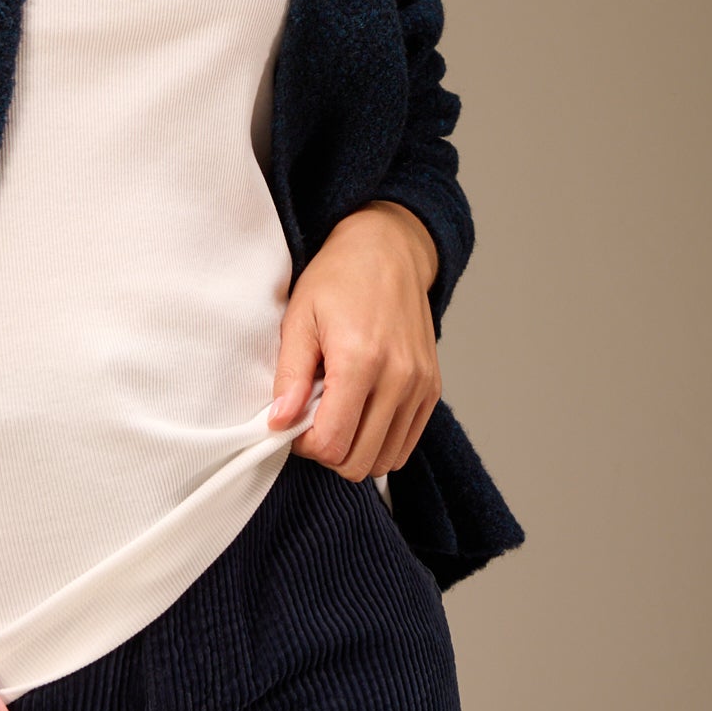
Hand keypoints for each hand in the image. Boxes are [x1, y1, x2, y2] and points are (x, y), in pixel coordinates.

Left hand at [266, 202, 441, 481]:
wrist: (387, 249)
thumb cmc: (338, 277)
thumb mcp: (300, 318)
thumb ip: (291, 376)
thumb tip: (279, 422)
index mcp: (360, 360)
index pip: (333, 443)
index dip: (304, 445)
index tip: (293, 421)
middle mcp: (398, 378)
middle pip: (360, 462)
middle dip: (328, 452)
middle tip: (311, 420)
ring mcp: (420, 385)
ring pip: (386, 459)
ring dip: (355, 449)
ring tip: (336, 411)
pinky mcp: (432, 388)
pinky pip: (406, 442)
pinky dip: (380, 441)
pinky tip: (360, 411)